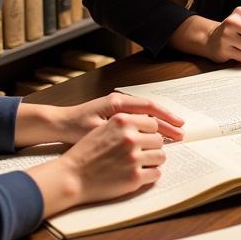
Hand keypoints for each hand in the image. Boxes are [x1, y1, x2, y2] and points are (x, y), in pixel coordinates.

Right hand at [28, 112, 167, 214]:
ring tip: (143, 163)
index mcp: (122, 122)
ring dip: (154, 160)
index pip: (152, 123)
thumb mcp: (103, 128)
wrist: (72, 176)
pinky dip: (151, 174)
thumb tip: (147, 125)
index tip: (147, 138)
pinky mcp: (134, 177)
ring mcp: (133, 158)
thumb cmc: (86, 153)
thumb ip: (124, 124)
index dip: (150, 132)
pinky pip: (156, 173)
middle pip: (158, 140)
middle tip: (144, 153)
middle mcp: (130, 137)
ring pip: (160, 156)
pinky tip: (141, 174)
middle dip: (152, 146)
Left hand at [53, 94, 184, 144]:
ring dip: (160, 123)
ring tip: (174, 133)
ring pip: (146, 113)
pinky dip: (149, 125)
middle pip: (151, 110)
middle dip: (167, 121)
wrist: (59, 123)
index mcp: (117, 103)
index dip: (166, 117)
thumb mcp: (97, 131)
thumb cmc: (75, 129)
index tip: (178, 126)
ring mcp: (118, 107)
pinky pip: (138, 117)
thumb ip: (119, 132)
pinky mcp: (115, 114)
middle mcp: (120, 102)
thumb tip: (144, 138)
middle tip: (182, 132)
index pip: (149, 107)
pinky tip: (156, 134)